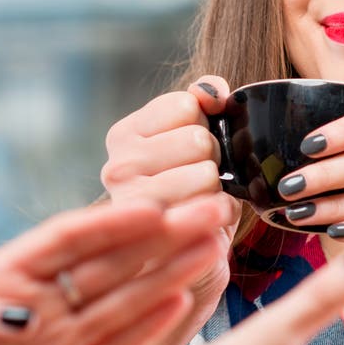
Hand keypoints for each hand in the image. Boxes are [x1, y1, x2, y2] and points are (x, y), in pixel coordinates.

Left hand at [0, 197, 230, 344]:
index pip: (65, 241)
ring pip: (122, 300)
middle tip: (207, 213)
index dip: (110, 223)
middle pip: (107, 263)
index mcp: (0, 278)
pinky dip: (150, 325)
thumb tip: (24, 314)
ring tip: (211, 246)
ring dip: (167, 273)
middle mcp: (35, 303)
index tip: (153, 209)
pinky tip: (182, 300)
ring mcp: (54, 341)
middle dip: (158, 237)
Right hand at [100, 75, 239, 314]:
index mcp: (123, 134)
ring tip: (202, 201)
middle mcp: (117, 166)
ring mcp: (134, 204)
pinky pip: (216, 206)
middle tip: (200, 180)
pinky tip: (207, 221)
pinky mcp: (159, 235)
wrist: (182, 253)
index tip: (192, 148)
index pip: (186, 104)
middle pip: (198, 139)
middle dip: (213, 158)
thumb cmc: (191, 188)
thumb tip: (213, 91)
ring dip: (220, 189)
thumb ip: (203, 102)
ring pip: (207, 173)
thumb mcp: (193, 136)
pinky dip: (225, 212)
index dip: (204, 123)